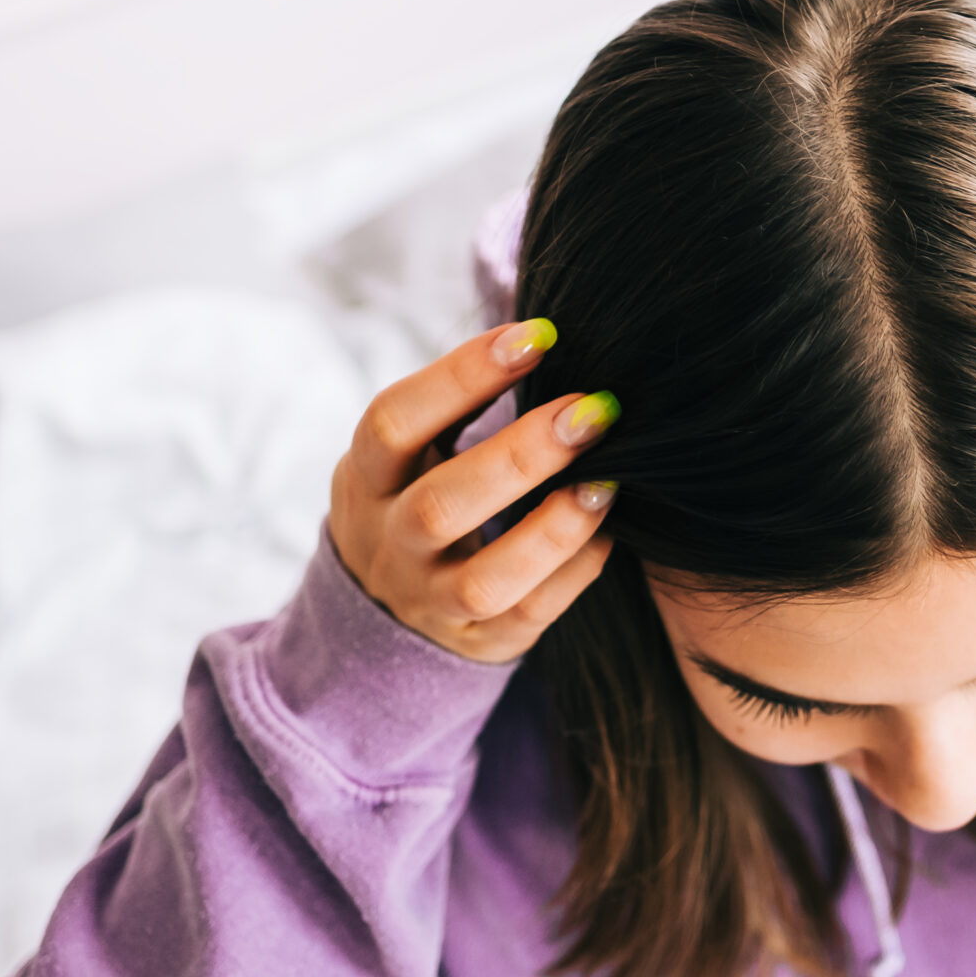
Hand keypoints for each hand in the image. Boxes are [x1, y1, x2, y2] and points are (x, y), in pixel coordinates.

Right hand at [328, 318, 619, 662]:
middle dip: (522, 455)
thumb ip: (457, 403)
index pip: (393, 422)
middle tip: (591, 411)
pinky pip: (530, 616)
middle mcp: (389, 543)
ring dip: (553, 528)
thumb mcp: (411, 451)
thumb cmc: (418, 496)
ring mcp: (429, 601)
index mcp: (366, 478)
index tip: (538, 336)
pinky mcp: (478, 643)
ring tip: (607, 480)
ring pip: (483, 580)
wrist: (385, 611)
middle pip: (441, 506)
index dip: (461, 376)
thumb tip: (543, 333)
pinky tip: (609, 527)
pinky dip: (575, 571)